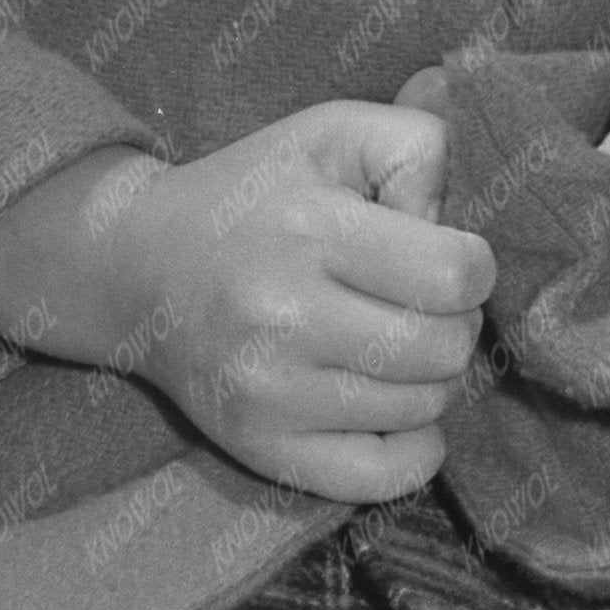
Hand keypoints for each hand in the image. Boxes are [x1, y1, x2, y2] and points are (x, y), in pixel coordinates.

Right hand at [0, 104, 495, 500]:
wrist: (136, 269)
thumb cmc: (254, 195)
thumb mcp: (331, 132)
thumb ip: (421, 143)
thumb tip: (468, 213)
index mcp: (309, 231)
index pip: (456, 274)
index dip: (472, 263)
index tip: (441, 255)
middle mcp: (285, 318)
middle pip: (448, 347)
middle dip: (453, 320)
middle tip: (415, 302)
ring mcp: (271, 395)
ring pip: (426, 408)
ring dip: (429, 377)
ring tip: (389, 341)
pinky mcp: (264, 450)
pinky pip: (386, 477)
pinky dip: (414, 449)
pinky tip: (394, 407)